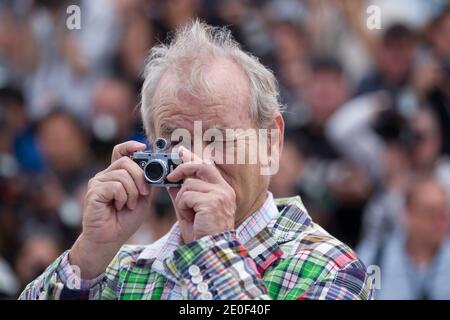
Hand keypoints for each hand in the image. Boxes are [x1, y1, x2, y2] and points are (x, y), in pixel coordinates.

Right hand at [70, 141, 151, 278]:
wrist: (110, 240)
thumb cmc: (124, 221)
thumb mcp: (143, 198)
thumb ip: (146, 182)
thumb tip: (155, 168)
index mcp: (116, 175)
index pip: (120, 151)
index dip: (131, 146)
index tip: (143, 148)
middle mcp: (104, 176)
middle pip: (126, 162)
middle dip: (141, 178)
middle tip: (143, 194)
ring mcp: (97, 183)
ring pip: (122, 175)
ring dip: (132, 192)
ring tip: (128, 205)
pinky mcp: (93, 192)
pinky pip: (115, 186)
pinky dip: (123, 198)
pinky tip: (119, 207)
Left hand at [166, 147, 235, 243]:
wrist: (210, 250)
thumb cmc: (203, 233)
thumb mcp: (190, 209)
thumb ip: (183, 193)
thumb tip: (171, 179)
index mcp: (222, 190)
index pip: (207, 166)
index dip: (192, 158)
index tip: (180, 151)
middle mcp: (224, 190)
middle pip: (201, 165)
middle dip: (183, 167)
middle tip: (170, 177)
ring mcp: (220, 195)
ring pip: (189, 185)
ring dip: (182, 200)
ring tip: (188, 214)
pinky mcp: (212, 202)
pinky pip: (187, 196)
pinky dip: (183, 207)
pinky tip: (191, 218)